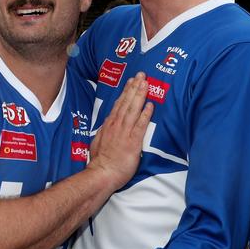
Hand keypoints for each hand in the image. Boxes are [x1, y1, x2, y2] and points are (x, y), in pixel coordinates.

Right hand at [89, 72, 153, 189]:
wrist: (102, 174)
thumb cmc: (101, 161)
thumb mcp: (99, 141)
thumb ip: (105, 131)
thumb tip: (108, 123)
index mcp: (110, 124)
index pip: (119, 104)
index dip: (126, 92)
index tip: (132, 81)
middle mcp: (117, 125)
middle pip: (127, 102)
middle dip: (134, 87)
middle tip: (142, 75)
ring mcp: (124, 132)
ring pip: (133, 109)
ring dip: (140, 95)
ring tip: (146, 83)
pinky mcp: (133, 142)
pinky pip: (140, 125)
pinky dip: (145, 114)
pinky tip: (150, 105)